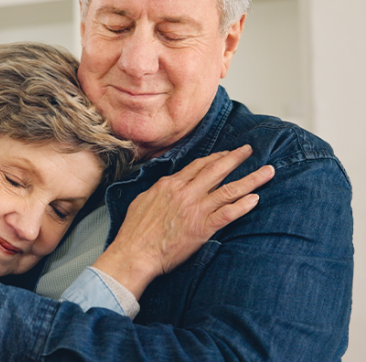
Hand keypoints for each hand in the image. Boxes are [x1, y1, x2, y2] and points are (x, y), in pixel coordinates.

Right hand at [94, 145, 273, 298]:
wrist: (135, 251)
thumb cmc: (135, 230)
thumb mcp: (142, 200)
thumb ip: (158, 190)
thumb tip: (166, 186)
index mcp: (170, 185)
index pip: (198, 166)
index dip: (215, 158)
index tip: (227, 154)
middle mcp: (185, 193)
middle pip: (216, 170)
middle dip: (236, 158)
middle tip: (250, 150)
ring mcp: (195, 209)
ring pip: (229, 189)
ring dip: (251, 179)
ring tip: (267, 171)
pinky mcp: (202, 228)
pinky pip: (228, 213)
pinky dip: (243, 205)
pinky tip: (256, 199)